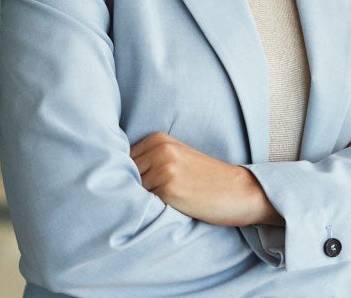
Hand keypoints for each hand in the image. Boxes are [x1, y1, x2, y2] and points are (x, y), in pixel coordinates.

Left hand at [130, 132, 281, 226]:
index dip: (121, 178)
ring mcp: (164, 167)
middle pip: (121, 175)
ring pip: (131, 190)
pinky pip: (143, 203)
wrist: (238, 191)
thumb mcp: (176, 160)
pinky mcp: (169, 188)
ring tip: (153, 208)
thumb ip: (149, 162)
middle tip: (140, 202)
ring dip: (135, 202)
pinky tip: (160, 212)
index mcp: (158, 139)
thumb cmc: (206, 180)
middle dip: (125, 189)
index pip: (120, 160)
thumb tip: (112, 180)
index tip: (128, 190)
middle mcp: (159, 149)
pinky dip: (146, 211)